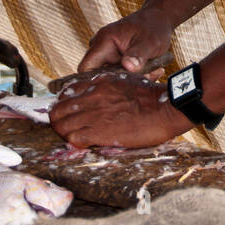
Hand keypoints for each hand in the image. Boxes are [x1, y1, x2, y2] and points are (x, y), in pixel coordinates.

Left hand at [49, 69, 191, 148]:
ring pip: (62, 126)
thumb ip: (107, 86)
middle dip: (59, 120)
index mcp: (98, 83)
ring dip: (64, 133)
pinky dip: (75, 142)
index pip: (67, 93)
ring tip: (72, 137)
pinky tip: (83, 143)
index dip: (64, 105)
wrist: (165, 109)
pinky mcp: (100, 132)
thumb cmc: (150, 96)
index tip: (68, 112)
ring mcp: (95, 114)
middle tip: (65, 127)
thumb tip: (95, 94)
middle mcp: (92, 97)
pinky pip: (74, 139)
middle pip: (59, 110)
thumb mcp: (125, 81)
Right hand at [76, 7, 175, 75]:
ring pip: (114, 77)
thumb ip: (138, 55)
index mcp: (104, 41)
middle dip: (123, 82)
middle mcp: (102, 49)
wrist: (159, 19)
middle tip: (146, 78)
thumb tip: (128, 67)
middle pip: (101, 76)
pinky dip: (137, 76)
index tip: (116, 88)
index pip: (86, 67)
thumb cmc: (153, 26)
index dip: (94, 81)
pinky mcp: (117, 61)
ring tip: (153, 72)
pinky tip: (154, 70)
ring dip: (133, 79)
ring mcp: (109, 55)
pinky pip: (122, 75)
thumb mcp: (150, 42)